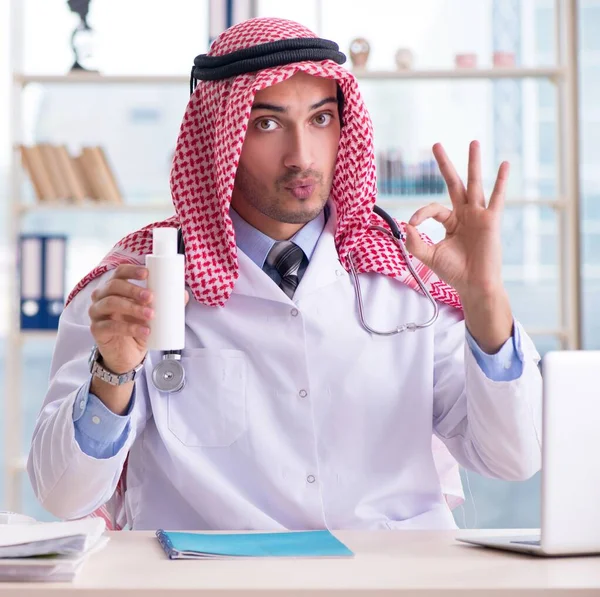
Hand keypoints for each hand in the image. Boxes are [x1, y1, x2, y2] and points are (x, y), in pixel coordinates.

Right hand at [89, 264, 189, 373]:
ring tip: (151, 315)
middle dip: (133, 290)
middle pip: (114, 286)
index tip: (147, 274)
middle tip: (151, 297)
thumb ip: (166, 303)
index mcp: (115, 288)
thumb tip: (183, 294)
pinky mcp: (97, 330)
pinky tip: (144, 331)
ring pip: (110, 303)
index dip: (131, 270)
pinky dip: (129, 328)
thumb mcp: (153, 313)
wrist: (129, 354)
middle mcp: (102, 297)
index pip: (119, 272)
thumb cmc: (138, 327)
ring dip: (132, 307)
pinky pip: (110, 326)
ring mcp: (97, 313)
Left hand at [404, 141, 507, 298]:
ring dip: (473, 163)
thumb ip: (414, 242)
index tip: (413, 224)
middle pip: (454, 183)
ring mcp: (479, 216)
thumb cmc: (454, 272)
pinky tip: (504, 164)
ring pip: (475, 184)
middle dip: (445, 165)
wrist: (473, 285)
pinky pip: (497, 198)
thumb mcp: (429, 256)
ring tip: (473, 142)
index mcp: (451, 221)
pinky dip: (501, 182)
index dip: (421, 213)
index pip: (433, 208)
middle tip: (435, 144)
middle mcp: (465, 214)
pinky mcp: (491, 221)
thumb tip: (406, 225)